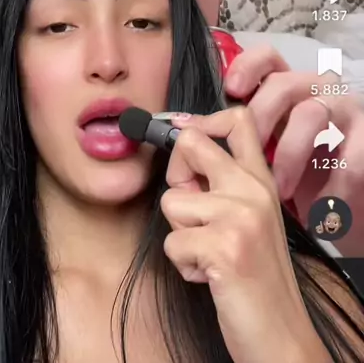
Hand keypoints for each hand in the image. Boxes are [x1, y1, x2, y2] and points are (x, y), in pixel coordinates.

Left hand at [160, 109, 329, 362]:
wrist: (280, 333)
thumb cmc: (256, 277)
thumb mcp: (249, 218)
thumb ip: (224, 184)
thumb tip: (181, 146)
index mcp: (261, 179)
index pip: (237, 118)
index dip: (200, 122)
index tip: (185, 142)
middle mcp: (253, 189)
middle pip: (190, 142)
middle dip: (175, 174)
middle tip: (192, 209)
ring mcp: (240, 216)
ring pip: (171, 201)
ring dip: (180, 234)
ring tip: (209, 254)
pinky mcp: (224, 246)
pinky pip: (172, 243)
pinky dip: (183, 265)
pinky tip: (210, 275)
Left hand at [224, 46, 363, 255]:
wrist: (340, 213)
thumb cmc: (295, 182)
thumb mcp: (264, 154)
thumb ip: (230, 138)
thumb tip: (182, 129)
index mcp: (289, 88)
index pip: (268, 58)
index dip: (248, 66)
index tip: (230, 88)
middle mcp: (318, 91)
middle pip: (282, 85)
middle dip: (260, 119)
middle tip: (247, 155)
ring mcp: (346, 112)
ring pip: (312, 114)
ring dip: (291, 156)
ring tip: (279, 192)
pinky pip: (347, 158)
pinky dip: (329, 188)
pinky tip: (318, 209)